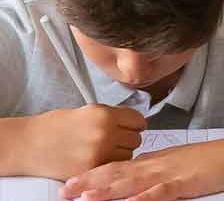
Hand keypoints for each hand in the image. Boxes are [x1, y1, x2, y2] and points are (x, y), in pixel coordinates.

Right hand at [26, 105, 145, 180]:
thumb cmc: (54, 126)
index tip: (130, 127)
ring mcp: (99, 153)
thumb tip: (131, 121)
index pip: (138, 121)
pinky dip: (109, 164)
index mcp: (104, 115)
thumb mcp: (87, 111)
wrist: (29, 144)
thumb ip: (111, 116)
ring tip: (102, 150)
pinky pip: (113, 167)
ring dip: (120, 153)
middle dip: (127, 139)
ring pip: (128, 155)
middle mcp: (105, 133)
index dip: (134, 124)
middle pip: (136, 139)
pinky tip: (97, 159)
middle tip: (114, 140)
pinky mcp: (91, 169)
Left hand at [59, 129, 223, 200]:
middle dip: (88, 182)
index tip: (72, 183)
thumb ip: (158, 169)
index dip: (93, 174)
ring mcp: (170, 173)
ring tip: (83, 197)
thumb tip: (137, 173)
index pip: (118, 166)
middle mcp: (157, 164)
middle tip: (63, 191)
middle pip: (117, 173)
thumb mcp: (180, 163)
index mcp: (155, 160)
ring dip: (106, 189)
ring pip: (132, 181)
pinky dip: (143, 198)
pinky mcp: (185, 182)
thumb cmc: (214, 160)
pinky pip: (161, 191)